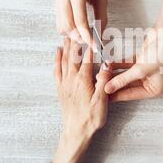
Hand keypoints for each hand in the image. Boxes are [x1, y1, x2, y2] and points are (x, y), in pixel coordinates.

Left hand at [52, 38, 111, 162]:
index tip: (94, 36)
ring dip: (66, 47)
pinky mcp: (60, 89)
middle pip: (73, 56)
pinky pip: (56, 70)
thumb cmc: (90, 118)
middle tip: (77, 30)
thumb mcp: (101, 101)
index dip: (91, 46)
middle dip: (76, 42)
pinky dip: (56, 60)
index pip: (87, 59)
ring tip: (68, 36)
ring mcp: (64, 84)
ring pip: (64, 61)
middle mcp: (71, 80)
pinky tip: (57, 53)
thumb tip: (106, 65)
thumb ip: (103, 81)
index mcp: (83, 81)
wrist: (75, 132)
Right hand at [56, 0, 107, 49]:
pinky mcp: (55, 6)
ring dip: (74, 36)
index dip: (88, 36)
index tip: (95, 46)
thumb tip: (100, 35)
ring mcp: (57, 1)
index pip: (80, 21)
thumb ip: (101, 16)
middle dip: (80, 37)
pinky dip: (69, 31)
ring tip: (86, 36)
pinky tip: (78, 30)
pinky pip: (60, 24)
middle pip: (69, 27)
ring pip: (62, 28)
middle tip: (91, 41)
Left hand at [104, 27, 162, 100]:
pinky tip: (109, 64)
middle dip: (113, 83)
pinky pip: (127, 64)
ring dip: (114, 73)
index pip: (131, 95)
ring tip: (102, 74)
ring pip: (126, 74)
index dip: (116, 95)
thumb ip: (123, 79)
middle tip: (100, 84)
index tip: (104, 96)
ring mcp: (146, 70)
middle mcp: (151, 81)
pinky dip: (118, 64)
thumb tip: (109, 88)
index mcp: (154, 89)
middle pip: (127, 85)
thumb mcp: (140, 70)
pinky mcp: (141, 60)